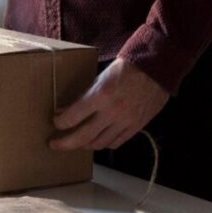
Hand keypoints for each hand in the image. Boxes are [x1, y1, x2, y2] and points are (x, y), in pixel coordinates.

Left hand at [51, 59, 169, 150]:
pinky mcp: (136, 126)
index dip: (59, 122)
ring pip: (99, 144)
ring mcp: (125, 122)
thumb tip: (66, 110)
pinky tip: (98, 140)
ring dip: (84, 145)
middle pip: (82, 137)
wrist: (157, 67)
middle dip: (64, 143)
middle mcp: (112, 112)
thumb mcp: (101, 77)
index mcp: (100, 95)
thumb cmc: (128, 67)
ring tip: (78, 142)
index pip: (71, 117)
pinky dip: (104, 144)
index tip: (55, 122)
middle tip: (54, 144)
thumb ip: (85, 95)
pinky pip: (116, 143)